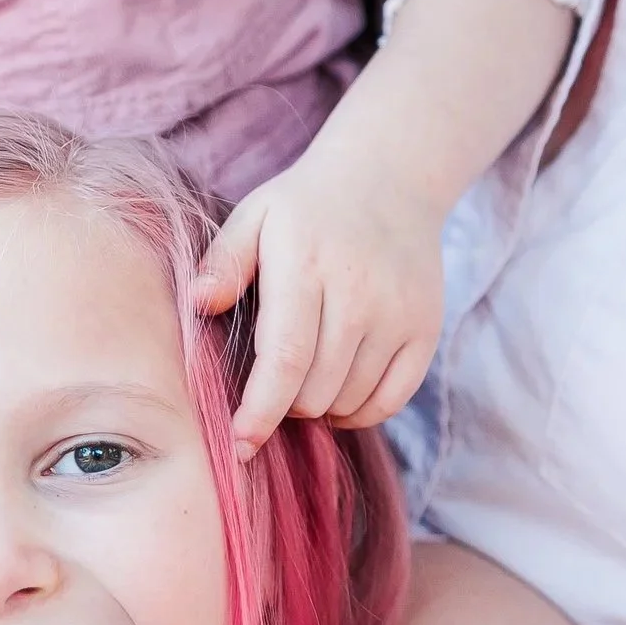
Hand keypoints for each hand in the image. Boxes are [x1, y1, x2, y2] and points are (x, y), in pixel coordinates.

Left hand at [194, 141, 445, 456]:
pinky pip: (391, 399)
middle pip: (316, 389)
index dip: (261, 409)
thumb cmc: (306, 208)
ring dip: (320, 405)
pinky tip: (339, 391)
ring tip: (305, 375)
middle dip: (284, 404)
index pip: (286, 358)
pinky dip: (359, 411)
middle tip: (272, 381)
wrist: (390, 180)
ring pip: (350, 399)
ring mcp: (399, 314)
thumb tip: (199, 305)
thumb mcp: (255, 216)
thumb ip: (224, 262)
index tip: (240, 444)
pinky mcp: (426, 329)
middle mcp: (359, 293)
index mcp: (308, 265)